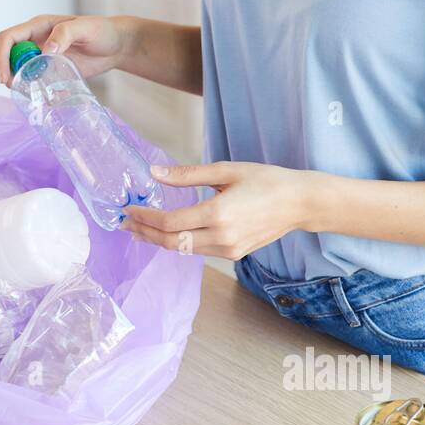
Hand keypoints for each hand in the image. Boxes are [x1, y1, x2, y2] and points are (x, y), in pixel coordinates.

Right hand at [0, 14, 127, 85]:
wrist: (116, 46)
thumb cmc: (102, 31)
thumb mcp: (85, 28)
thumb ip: (65, 34)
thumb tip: (46, 50)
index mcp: (39, 27)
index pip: (8, 38)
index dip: (1, 55)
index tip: (5, 75)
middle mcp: (36, 40)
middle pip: (6, 52)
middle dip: (3, 68)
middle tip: (11, 86)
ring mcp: (43, 56)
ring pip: (17, 66)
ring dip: (14, 78)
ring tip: (22, 92)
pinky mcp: (52, 70)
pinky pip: (34, 79)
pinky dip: (31, 88)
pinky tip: (38, 97)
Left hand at [121, 162, 315, 260]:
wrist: (298, 204)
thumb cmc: (266, 181)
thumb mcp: (226, 170)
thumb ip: (188, 175)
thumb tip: (155, 173)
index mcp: (218, 214)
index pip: (170, 223)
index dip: (145, 218)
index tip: (128, 210)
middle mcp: (221, 237)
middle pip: (171, 242)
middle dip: (145, 233)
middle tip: (125, 224)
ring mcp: (228, 249)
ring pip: (183, 250)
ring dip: (160, 240)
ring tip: (141, 229)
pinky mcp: (234, 254)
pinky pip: (198, 251)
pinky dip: (180, 243)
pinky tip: (169, 233)